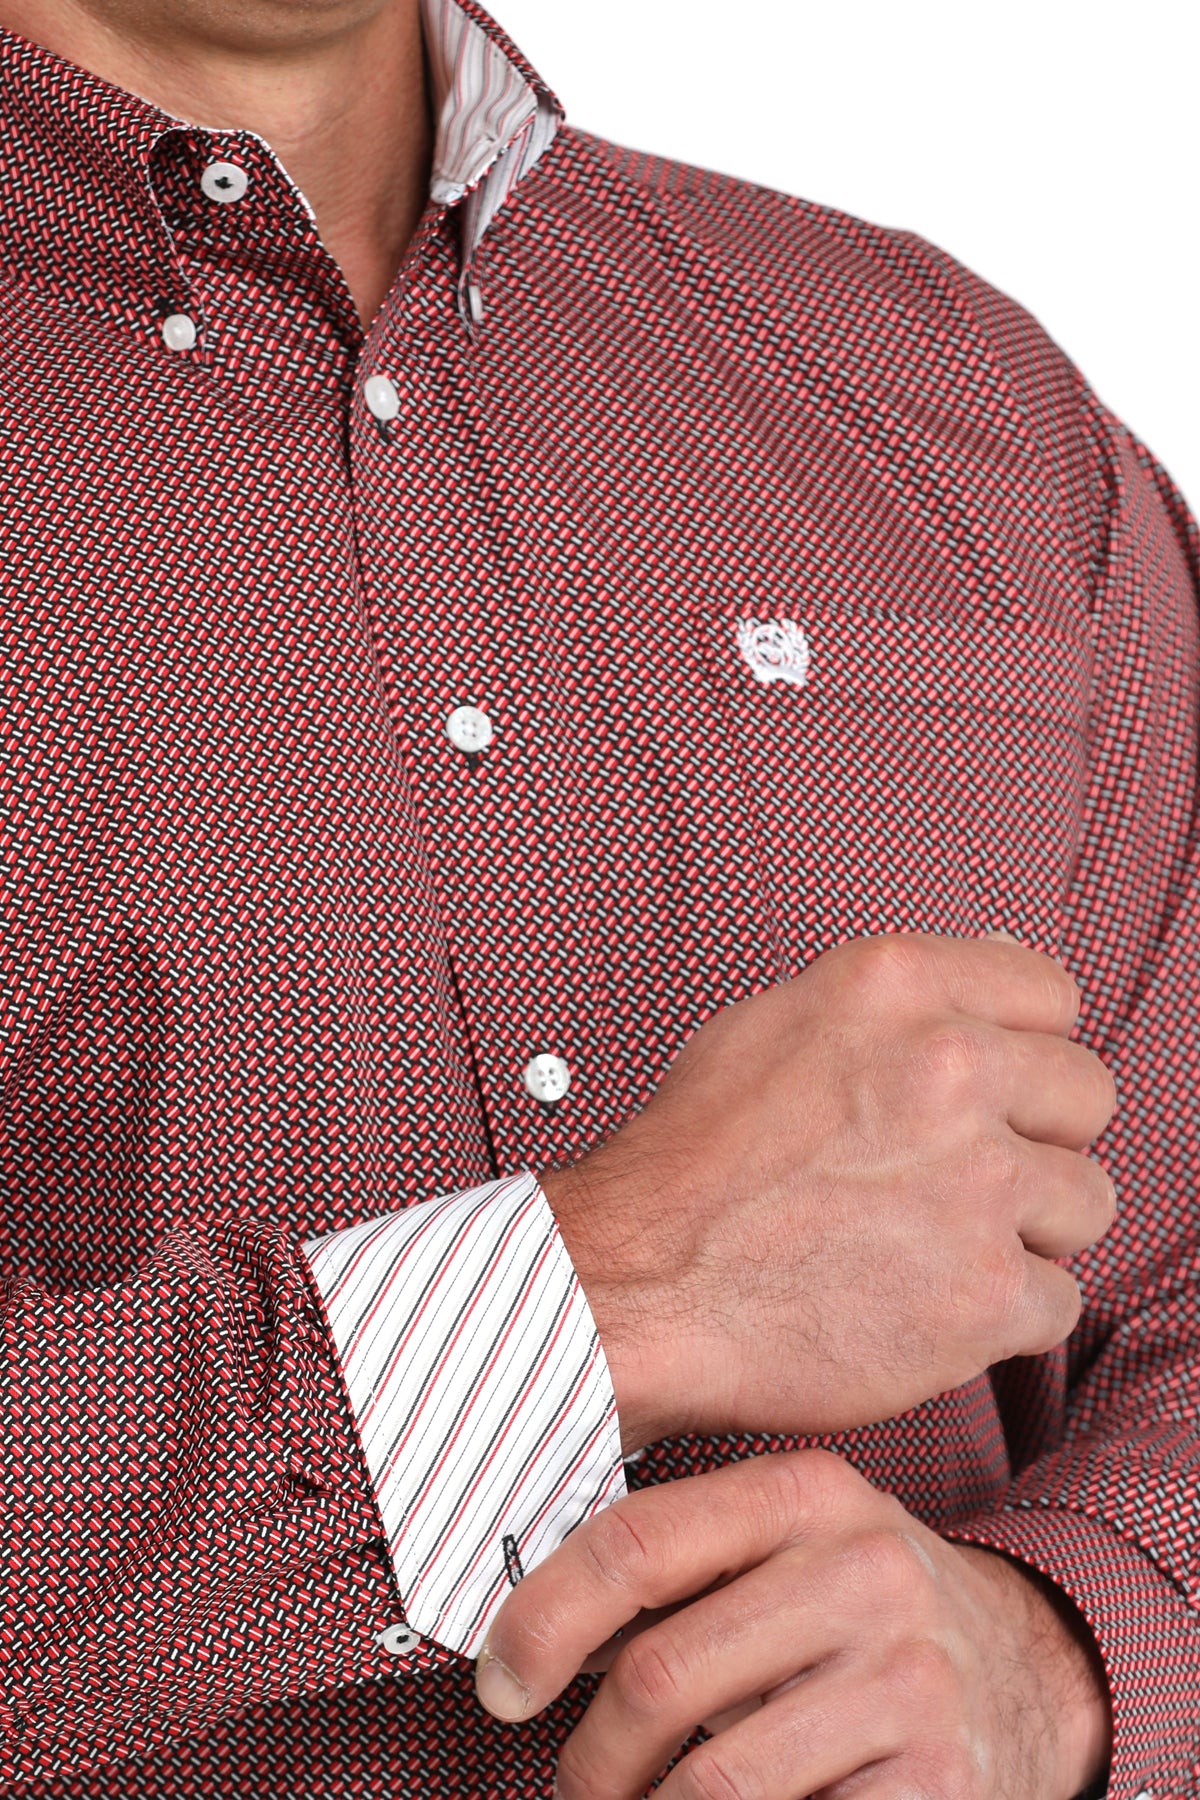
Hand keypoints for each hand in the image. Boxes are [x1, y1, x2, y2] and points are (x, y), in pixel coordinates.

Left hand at [475, 1449, 1113, 1799]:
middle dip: (591, 1757)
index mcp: (806, 1495)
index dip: (543, 1620)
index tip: (500, 1682)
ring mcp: (909, 1679)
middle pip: (659, 1676)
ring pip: (712, 1780)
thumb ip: (689, 1563)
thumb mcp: (796, 1543)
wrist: (1032, 1668)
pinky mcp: (940, 1783)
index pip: (639, 1544)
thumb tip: (532, 1636)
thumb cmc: (867, 1609)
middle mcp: (864, 1571)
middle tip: (579, 1786)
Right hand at [541, 930, 1117, 1454]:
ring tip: (936, 1246)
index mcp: (896, 987)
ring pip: (1085, 1203)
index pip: (1051, 994)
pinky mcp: (986, 1293)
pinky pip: (1057, 1302)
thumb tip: (998, 962)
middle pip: (1085, 1096)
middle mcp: (950, 1069)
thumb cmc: (690, 1164)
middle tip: (959, 1177)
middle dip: (1034, 1139)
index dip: (1023, 1050)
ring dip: (1026, 1230)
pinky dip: (1000, 1316)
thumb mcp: (772, 1023)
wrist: (637, 1285)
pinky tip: (924, 1306)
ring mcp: (978, 1183)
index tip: (995, 1090)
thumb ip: (898, 998)